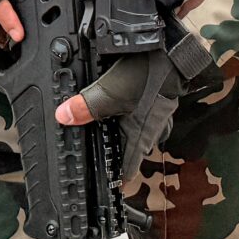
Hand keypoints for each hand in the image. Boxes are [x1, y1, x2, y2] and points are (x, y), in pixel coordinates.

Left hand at [54, 51, 182, 175]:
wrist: (174, 50)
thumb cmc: (151, 73)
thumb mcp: (111, 90)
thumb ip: (87, 106)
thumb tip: (63, 117)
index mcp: (140, 135)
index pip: (127, 170)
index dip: (115, 180)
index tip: (105, 189)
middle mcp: (151, 130)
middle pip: (130, 152)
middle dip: (114, 155)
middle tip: (97, 157)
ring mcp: (156, 115)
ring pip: (136, 132)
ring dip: (121, 134)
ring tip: (103, 132)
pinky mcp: (157, 100)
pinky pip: (140, 115)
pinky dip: (128, 115)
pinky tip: (118, 106)